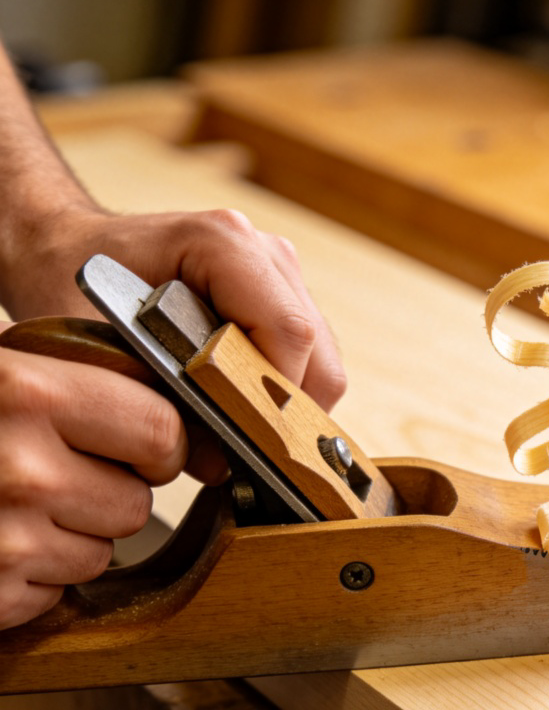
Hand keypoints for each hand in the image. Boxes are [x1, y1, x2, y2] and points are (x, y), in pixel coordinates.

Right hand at [0, 345, 186, 628]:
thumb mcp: (1, 376)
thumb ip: (77, 385)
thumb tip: (179, 423)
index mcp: (22, 391)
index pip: (160, 428)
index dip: (158, 442)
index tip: (143, 445)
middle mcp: (19, 466)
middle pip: (138, 501)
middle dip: (110, 493)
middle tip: (54, 474)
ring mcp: (6, 538)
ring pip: (103, 551)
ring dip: (71, 537)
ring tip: (9, 509)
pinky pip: (56, 592)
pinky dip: (33, 578)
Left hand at [1, 205, 346, 411]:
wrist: (64, 248)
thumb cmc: (71, 284)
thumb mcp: (100, 349)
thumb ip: (162, 406)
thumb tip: (221, 465)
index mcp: (222, 244)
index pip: (290, 335)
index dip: (275, 398)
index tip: (246, 441)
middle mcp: (264, 252)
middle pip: (318, 354)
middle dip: (286, 410)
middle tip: (242, 445)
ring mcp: (281, 273)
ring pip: (323, 361)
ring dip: (287, 403)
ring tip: (238, 425)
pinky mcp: (286, 297)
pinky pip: (311, 360)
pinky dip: (284, 392)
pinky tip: (242, 405)